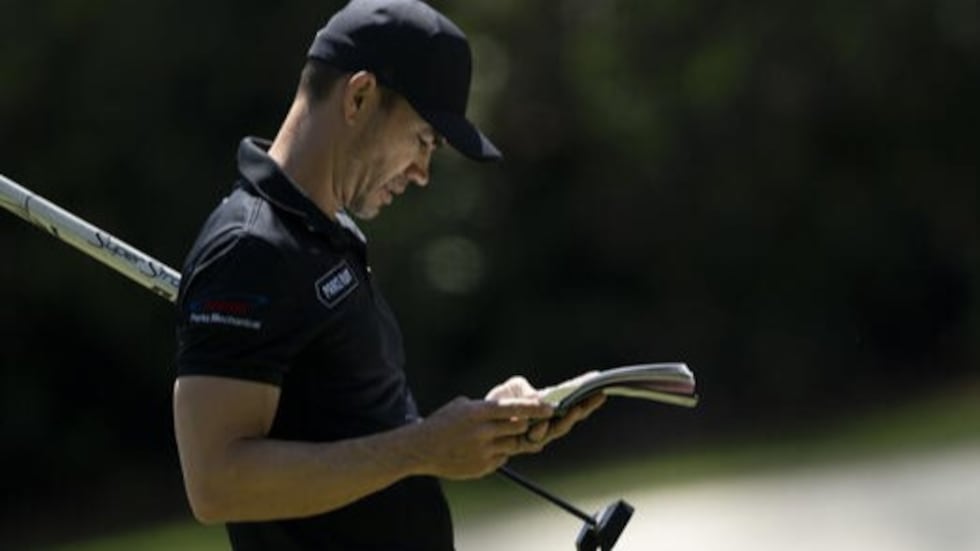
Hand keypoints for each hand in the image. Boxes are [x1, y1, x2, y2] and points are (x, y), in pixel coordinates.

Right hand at [411, 396, 552, 479]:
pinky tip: (483, 449)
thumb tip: (511, 409)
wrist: (421, 449)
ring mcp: (483, 452)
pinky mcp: (482, 467)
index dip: (535, 408)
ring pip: (513, 445)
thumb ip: (487, 408)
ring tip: (497, 436)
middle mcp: (482, 432)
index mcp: (478, 413)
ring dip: (511, 439)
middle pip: (519, 428)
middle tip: (526, 422)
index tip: (550, 408)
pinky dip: (499, 453)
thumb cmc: (442, 423)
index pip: (514, 408)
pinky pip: (502, 458)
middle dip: (524, 424)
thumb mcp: (462, 406)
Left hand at [486, 374, 605, 451]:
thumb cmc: (501, 401)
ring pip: (558, 429)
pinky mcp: (524, 444)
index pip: (573, 400)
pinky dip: (541, 430)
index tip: (600, 384)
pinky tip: (543, 422)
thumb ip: (525, 390)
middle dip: (586, 406)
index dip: (587, 394)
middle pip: (573, 416)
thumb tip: (537, 399)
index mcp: (549, 407)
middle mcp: (548, 422)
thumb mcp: (513, 387)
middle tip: (596, 396)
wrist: (481, 420)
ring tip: (575, 408)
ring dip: (568, 419)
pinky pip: (535, 440)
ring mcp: (539, 434)